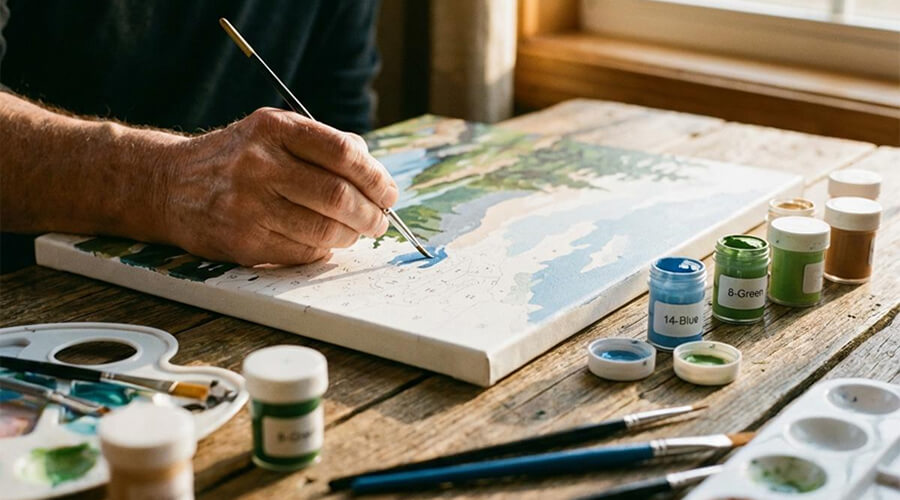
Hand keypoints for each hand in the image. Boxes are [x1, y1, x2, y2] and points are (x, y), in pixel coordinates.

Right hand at [161, 108, 397, 265]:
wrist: (168, 184)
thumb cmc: (234, 158)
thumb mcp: (271, 132)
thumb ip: (321, 144)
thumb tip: (373, 172)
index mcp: (273, 129)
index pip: (342, 152)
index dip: (375, 177)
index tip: (388, 192)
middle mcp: (259, 164)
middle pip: (338, 195)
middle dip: (370, 214)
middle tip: (379, 220)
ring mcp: (249, 205)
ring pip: (324, 229)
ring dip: (351, 236)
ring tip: (356, 232)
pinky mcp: (243, 242)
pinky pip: (302, 252)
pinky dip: (322, 250)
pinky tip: (323, 242)